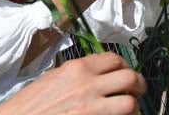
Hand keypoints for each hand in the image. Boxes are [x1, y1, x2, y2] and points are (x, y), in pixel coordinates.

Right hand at [0, 53, 144, 114]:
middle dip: (138, 85)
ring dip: (133, 106)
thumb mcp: (54, 78)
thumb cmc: (30, 104)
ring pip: (130, 104)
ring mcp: (91, 108)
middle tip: (137, 91)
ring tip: (130, 109)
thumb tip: (99, 74)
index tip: (126, 74)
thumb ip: (78, 74)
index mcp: (77, 68)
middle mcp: (88, 85)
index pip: (114, 60)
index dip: (125, 66)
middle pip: (130, 78)